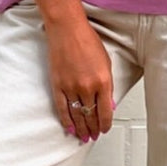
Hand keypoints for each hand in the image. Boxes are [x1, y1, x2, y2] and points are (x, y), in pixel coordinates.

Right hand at [45, 17, 113, 142]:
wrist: (67, 29)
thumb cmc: (86, 40)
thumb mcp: (106, 62)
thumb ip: (108, 85)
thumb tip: (108, 104)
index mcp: (103, 81)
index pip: (105, 112)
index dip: (105, 124)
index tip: (105, 129)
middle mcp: (87, 87)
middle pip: (91, 116)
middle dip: (93, 129)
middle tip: (94, 136)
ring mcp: (71, 87)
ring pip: (77, 115)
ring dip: (81, 128)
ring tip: (83, 136)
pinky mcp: (57, 85)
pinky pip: (62, 109)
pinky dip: (66, 121)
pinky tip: (69, 128)